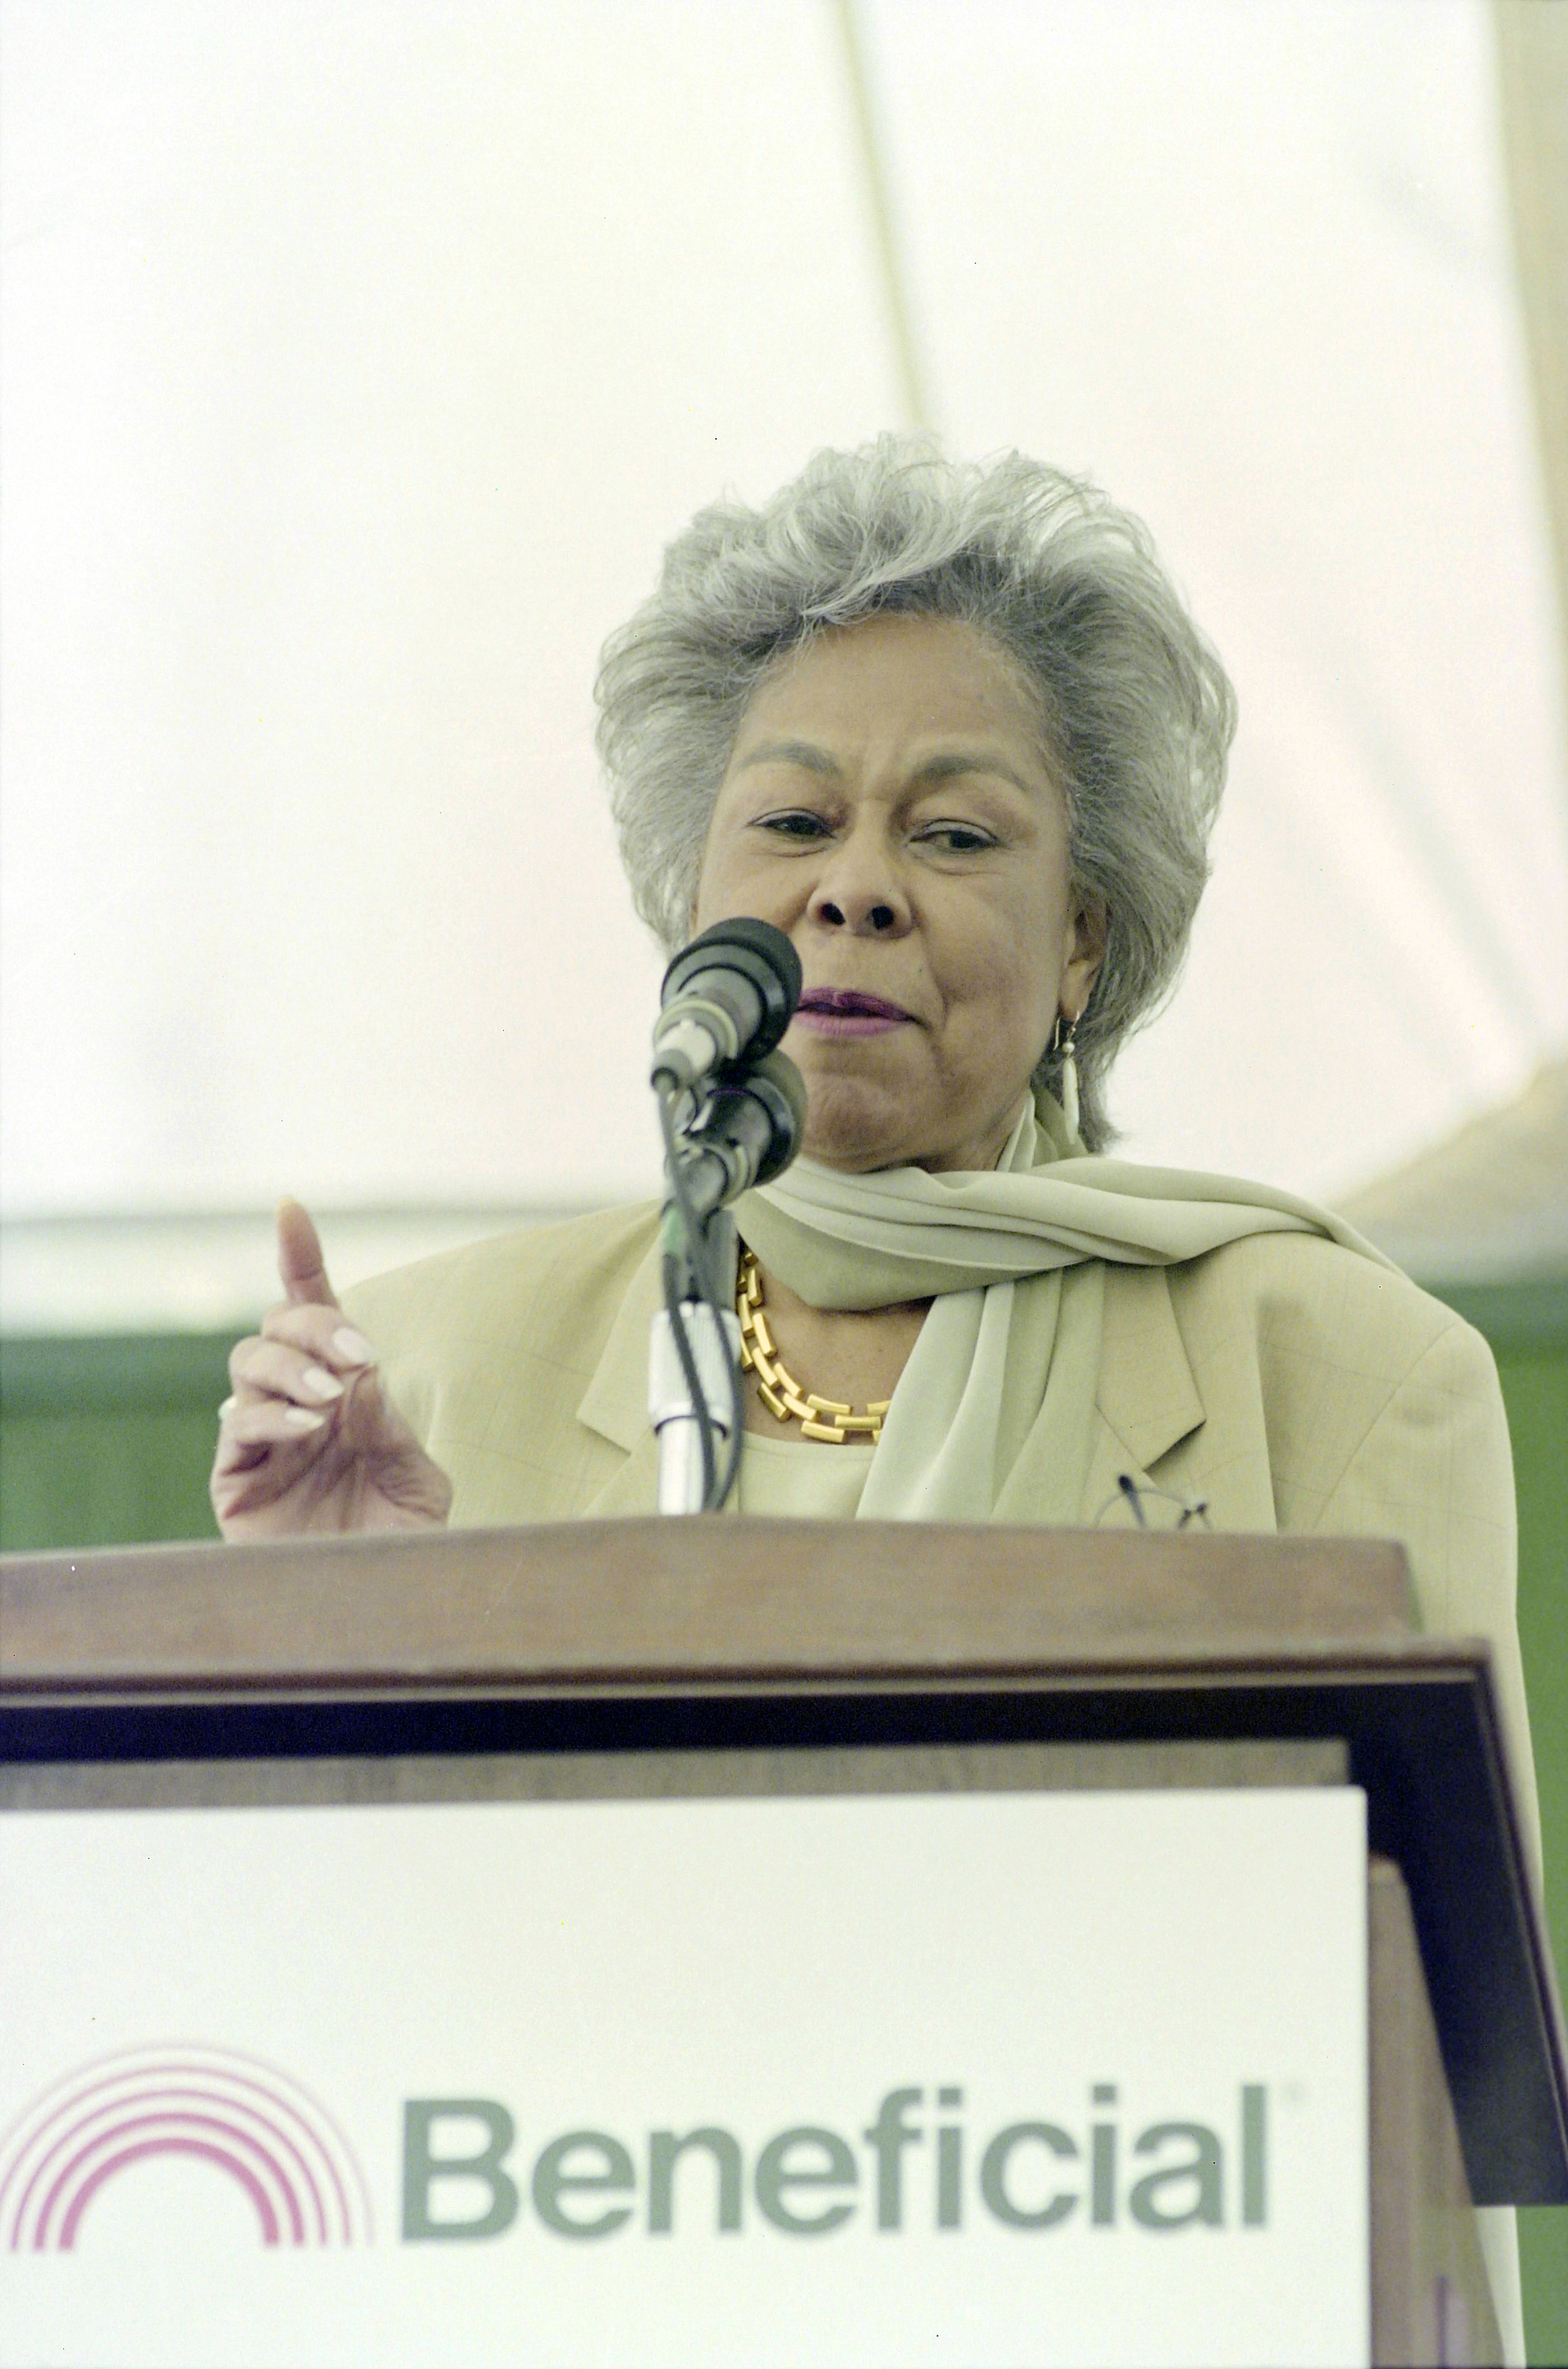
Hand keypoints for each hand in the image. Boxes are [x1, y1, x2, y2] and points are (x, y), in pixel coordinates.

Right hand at [210, 1199, 452, 1537]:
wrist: (386, 1606)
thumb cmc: (404, 1542)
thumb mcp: (418, 1477)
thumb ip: (389, 1425)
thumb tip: (359, 1373)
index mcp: (343, 1391)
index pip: (314, 1311)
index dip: (299, 1258)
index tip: (291, 1209)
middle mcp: (296, 1405)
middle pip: (276, 1326)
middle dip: (312, 1324)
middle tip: (356, 1355)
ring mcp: (262, 1440)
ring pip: (248, 1363)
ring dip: (292, 1366)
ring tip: (331, 1398)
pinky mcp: (236, 1480)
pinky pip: (238, 1425)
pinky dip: (271, 1415)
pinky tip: (308, 1427)